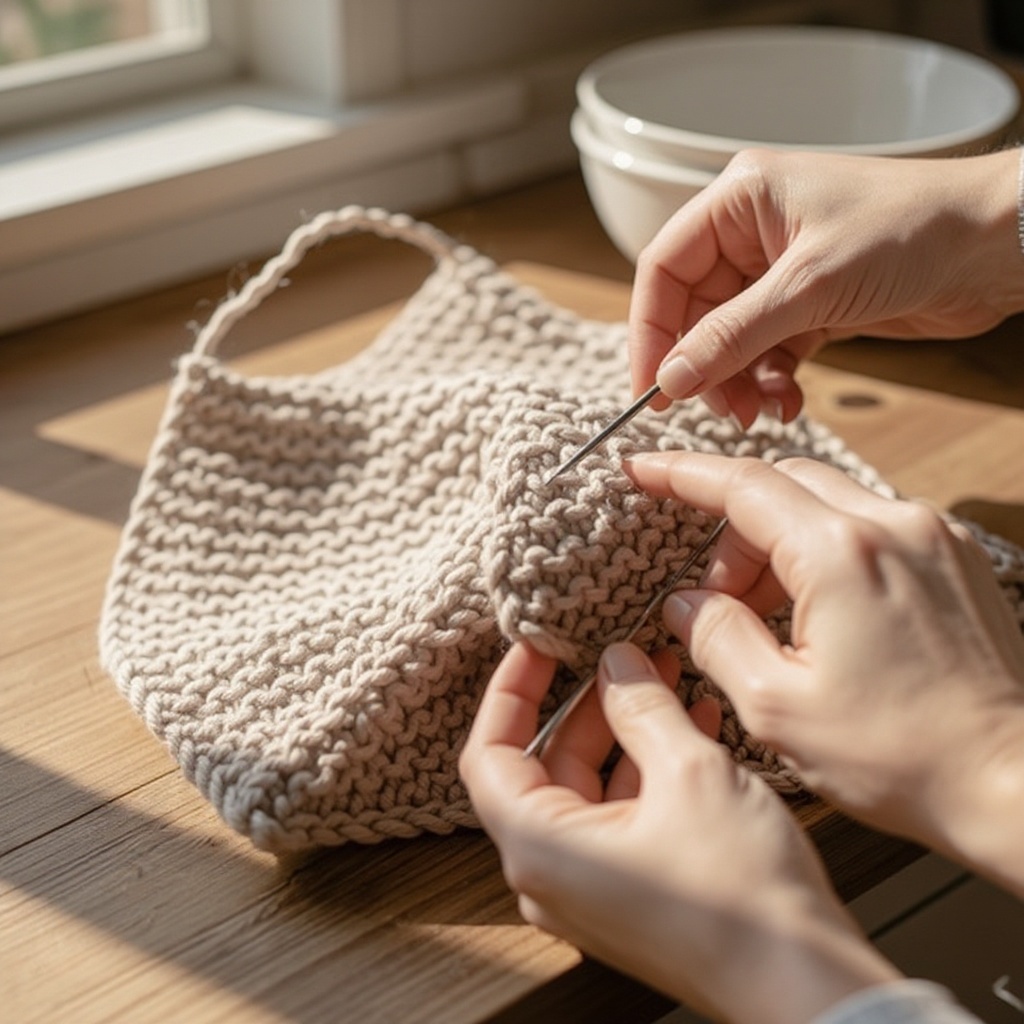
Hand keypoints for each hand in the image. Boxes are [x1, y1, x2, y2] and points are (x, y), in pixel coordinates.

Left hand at [460, 640, 897, 1023]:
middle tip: (625, 653)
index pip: (490, 752)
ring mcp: (590, 890)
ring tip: (666, 676)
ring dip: (625, 730)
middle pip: (543, 765)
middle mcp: (551, 875)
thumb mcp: (689, 773)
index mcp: (540, 847)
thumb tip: (615, 661)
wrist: (805, 985)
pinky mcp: (629, 895)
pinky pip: (619, 814)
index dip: (512, 690)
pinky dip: (646, 767)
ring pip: (587, 787)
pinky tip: (690, 724)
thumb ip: (642, 707)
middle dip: (587, 703)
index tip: (541, 645)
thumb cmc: (742, 894)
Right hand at [625, 450, 1023, 893]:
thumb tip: (684, 601)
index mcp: (842, 553)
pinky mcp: (954, 558)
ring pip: (826, 503)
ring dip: (778, 544)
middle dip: (733, 530)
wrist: (1013, 783)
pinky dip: (826, 553)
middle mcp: (893, 525)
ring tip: (767, 620)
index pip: (741, 485)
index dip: (681, 474)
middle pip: (783, 486)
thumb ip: (716, 637)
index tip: (642, 469)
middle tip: (713, 597)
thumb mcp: (776, 707)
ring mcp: (932, 537)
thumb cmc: (902, 756)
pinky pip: (869, 526)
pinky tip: (819, 615)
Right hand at [628, 147, 1023, 426]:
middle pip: (695, 311)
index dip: (651, 331)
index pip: (664, 268)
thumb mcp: (809, 287)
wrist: (1000, 245)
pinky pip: (767, 351)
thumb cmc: (915, 230)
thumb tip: (671, 378)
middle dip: (702, 366)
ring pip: (729, 338)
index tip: (650, 388)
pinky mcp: (811, 304)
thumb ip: (732, 335)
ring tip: (756, 414)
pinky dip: (770, 381)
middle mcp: (753, 232)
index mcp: (740, 200)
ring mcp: (781, 271)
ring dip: (736, 381)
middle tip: (715, 411)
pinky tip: (787, 403)